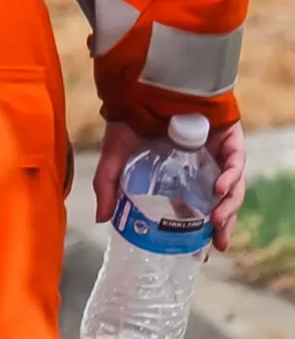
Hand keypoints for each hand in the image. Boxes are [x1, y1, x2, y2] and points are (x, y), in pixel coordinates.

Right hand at [95, 115, 249, 248]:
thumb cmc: (131, 117)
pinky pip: (236, 164)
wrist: (143, 86)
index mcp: (182, 175)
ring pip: (233, 188)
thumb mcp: (115, 156)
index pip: (197, 208)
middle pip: (221, 203)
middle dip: (221, 226)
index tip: (200, 252)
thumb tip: (102, 220)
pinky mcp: (231, 141)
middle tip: (215, 244)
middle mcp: (204, 168)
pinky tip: (219, 189)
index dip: (199, 230)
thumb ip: (108, 186)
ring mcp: (219, 155)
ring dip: (229, 208)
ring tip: (217, 223)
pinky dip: (231, 179)